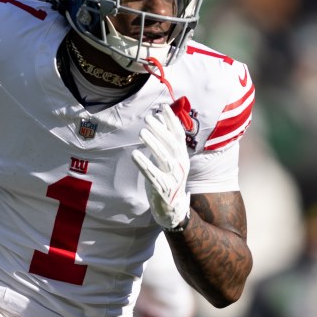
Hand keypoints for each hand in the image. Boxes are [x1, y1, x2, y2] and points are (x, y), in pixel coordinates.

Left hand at [131, 106, 190, 229]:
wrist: (173, 209)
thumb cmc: (168, 180)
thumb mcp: (169, 160)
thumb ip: (164, 142)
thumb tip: (158, 119)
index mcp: (182, 156)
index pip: (179, 135)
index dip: (171, 121)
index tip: (162, 107)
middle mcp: (180, 165)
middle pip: (172, 144)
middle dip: (160, 130)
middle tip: (148, 118)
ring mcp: (173, 177)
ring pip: (164, 158)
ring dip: (153, 144)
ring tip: (142, 132)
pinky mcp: (163, 188)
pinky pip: (152, 174)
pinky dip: (144, 163)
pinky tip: (134, 154)